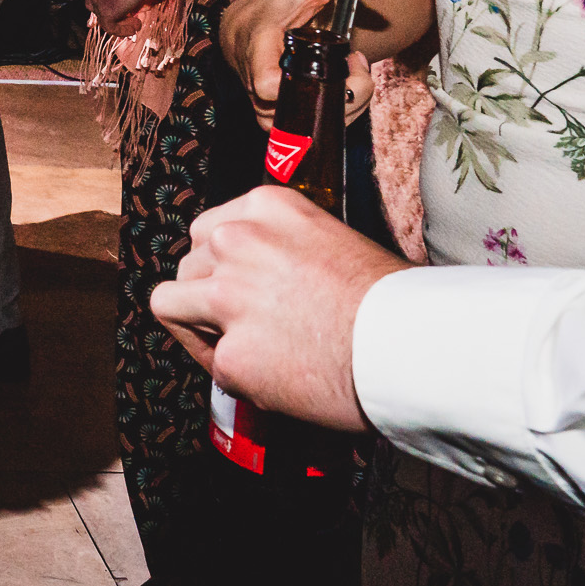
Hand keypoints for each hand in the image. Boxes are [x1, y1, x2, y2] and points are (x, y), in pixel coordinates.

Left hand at [85, 0, 152, 35]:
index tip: (119, 1)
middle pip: (94, 3)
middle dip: (108, 9)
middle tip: (125, 13)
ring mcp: (97, 0)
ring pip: (102, 16)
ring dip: (118, 21)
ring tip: (134, 22)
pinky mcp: (105, 12)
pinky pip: (111, 27)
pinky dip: (123, 29)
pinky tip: (136, 25)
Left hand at [149, 185, 410, 432]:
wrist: (414, 347)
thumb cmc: (395, 301)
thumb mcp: (334, 242)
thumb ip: (284, 249)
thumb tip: (267, 277)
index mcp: (265, 207)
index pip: (209, 231)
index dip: (220, 264)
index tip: (238, 285)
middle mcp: (236, 241)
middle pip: (189, 265)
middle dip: (208, 294)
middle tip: (244, 321)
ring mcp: (226, 297)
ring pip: (169, 303)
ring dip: (198, 326)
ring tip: (239, 345)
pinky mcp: (231, 355)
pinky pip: (210, 363)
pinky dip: (233, 374)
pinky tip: (269, 378)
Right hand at [218, 0, 389, 128]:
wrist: (241, 28)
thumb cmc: (274, 8)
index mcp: (257, 50)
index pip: (267, 85)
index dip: (300, 88)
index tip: (334, 66)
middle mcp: (255, 84)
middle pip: (296, 113)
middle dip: (342, 99)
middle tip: (357, 69)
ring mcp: (263, 104)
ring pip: (303, 127)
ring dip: (340, 109)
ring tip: (352, 78)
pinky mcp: (272, 116)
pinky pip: (302, 128)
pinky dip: (329, 114)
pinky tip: (340, 92)